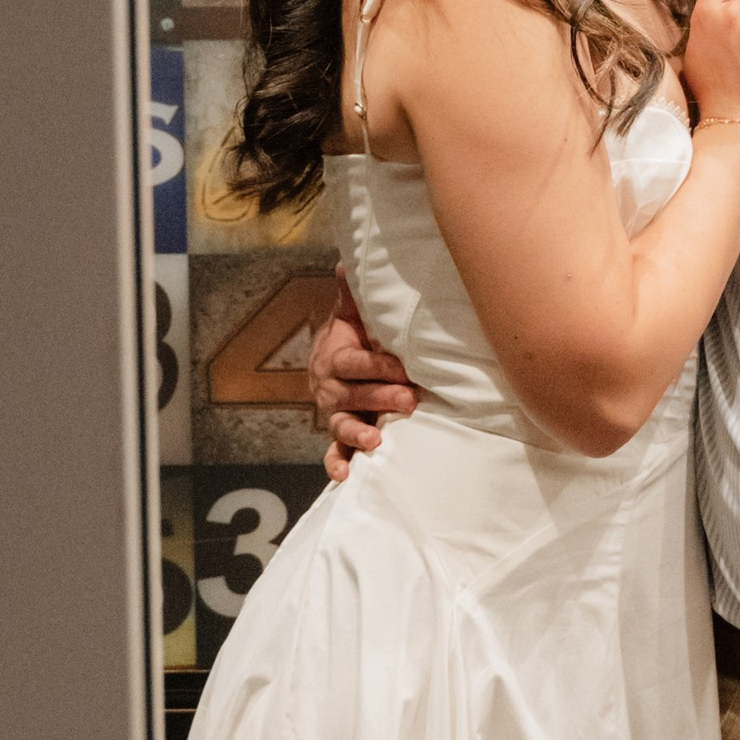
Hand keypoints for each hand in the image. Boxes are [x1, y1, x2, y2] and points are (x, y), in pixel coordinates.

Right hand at [307, 270, 420, 484]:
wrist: (329, 363)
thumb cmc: (352, 338)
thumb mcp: (350, 316)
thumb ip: (350, 296)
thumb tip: (346, 263)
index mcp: (335, 358)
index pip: (355, 364)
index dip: (377, 367)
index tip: (402, 369)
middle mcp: (332, 389)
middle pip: (353, 395)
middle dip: (380, 399)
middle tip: (409, 401)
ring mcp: (336, 414)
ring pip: (342, 426)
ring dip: (357, 435)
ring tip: (375, 441)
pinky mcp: (340, 435)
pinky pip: (333, 452)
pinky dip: (337, 464)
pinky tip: (345, 477)